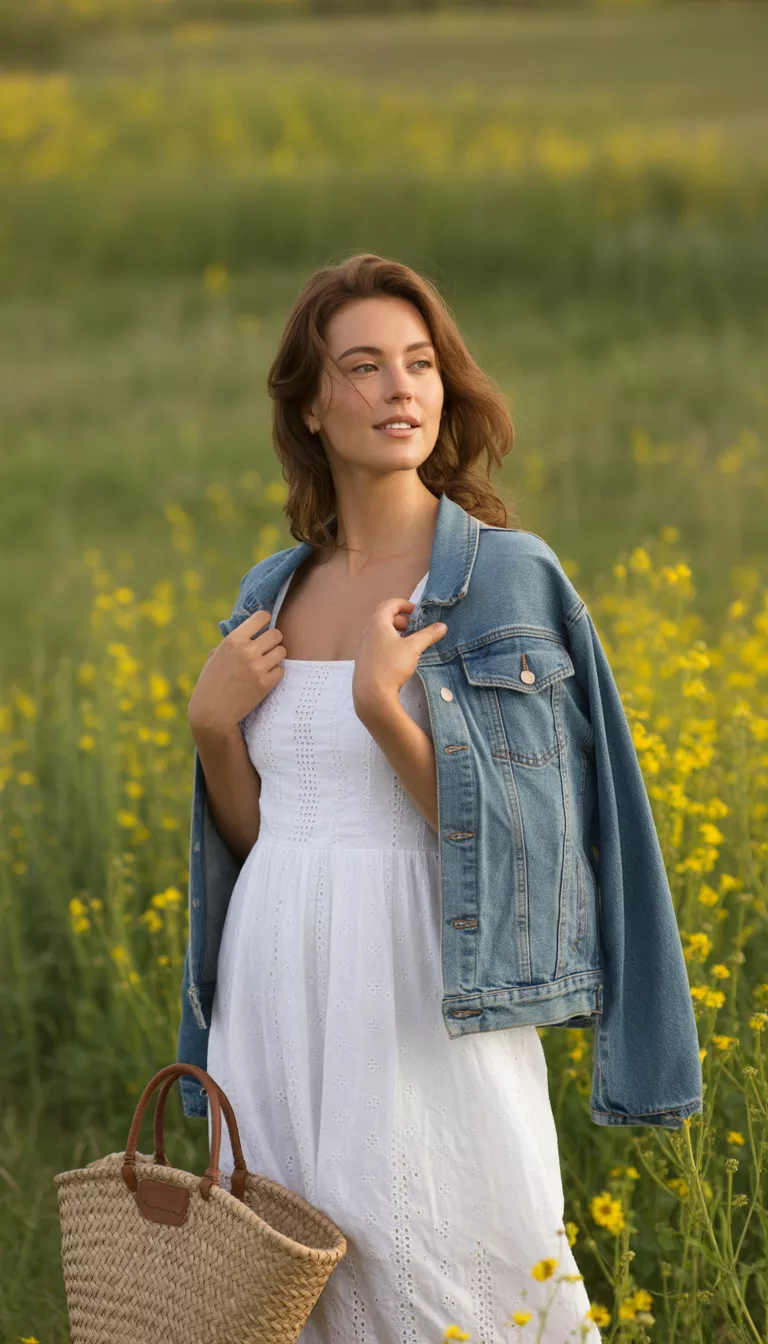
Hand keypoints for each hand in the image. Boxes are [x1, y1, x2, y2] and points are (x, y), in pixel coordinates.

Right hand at [187, 610, 284, 738]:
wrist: (212, 713)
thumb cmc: (211, 683)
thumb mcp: (216, 656)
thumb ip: (232, 642)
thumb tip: (248, 629)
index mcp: (233, 640)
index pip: (262, 617)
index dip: (265, 622)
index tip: (263, 628)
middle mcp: (246, 650)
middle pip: (277, 634)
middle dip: (273, 642)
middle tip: (266, 650)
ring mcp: (257, 667)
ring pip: (282, 651)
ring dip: (276, 657)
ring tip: (264, 665)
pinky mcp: (266, 683)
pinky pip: (281, 670)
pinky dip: (275, 674)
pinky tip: (263, 679)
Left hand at [352, 596, 446, 717]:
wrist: (371, 694)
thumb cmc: (391, 665)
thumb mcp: (413, 648)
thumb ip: (428, 635)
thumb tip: (442, 626)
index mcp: (377, 623)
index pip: (389, 604)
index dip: (404, 604)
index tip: (416, 612)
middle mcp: (368, 632)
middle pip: (384, 618)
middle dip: (402, 620)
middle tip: (415, 628)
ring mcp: (364, 647)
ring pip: (381, 633)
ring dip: (395, 633)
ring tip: (409, 642)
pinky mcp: (364, 661)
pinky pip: (377, 645)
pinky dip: (389, 644)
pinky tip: (398, 657)